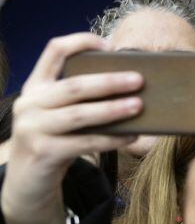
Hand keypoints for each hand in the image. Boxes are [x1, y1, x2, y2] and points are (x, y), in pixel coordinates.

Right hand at [1, 33, 143, 223]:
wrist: (27, 181)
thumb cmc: (54, 142)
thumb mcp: (58, 115)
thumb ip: (78, 100)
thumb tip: (128, 89)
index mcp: (36, 87)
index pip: (54, 51)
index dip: (81, 42)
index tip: (110, 45)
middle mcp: (30, 103)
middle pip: (73, 85)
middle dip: (109, 82)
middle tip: (139, 80)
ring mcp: (33, 128)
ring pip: (79, 114)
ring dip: (113, 110)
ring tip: (139, 106)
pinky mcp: (44, 152)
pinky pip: (85, 143)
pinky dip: (111, 139)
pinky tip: (132, 136)